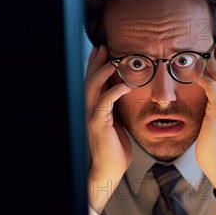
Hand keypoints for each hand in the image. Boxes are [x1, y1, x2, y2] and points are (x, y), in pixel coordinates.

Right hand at [84, 45, 131, 213]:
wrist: (109, 168)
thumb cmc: (114, 147)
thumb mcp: (118, 121)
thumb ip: (117, 107)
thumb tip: (126, 93)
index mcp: (95, 107)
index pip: (94, 81)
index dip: (97, 65)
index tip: (105, 50)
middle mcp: (90, 109)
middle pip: (90, 79)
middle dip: (96, 61)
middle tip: (104, 46)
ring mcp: (92, 116)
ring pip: (93, 87)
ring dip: (102, 72)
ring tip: (112, 60)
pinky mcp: (98, 124)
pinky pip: (104, 103)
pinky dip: (114, 92)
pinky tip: (124, 85)